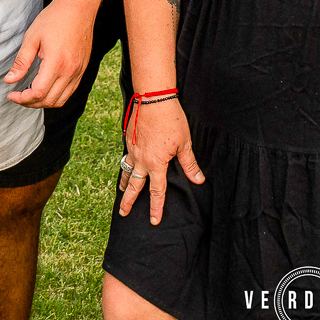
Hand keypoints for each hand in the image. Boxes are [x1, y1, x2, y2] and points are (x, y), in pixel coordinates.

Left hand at [5, 0, 94, 107]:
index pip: (38, 93)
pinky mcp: (82, 69)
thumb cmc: (54, 19)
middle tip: (18, 96)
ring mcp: (78, 71)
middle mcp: (70, 70)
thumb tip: (9, 80)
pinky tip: (45, 88)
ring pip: (61, 100)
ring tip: (30, 94)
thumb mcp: (32, 37)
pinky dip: (56, 96)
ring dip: (44, 102)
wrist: (78, 7)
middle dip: (30, 103)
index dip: (22, 99)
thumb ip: (21, 61)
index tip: (12, 94)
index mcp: (56, 62)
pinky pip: (70, 91)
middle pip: (49, 100)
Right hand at [117, 96, 204, 223]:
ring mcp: (132, 150)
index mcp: (157, 164)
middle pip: (134, 186)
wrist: (153, 98)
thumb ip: (189, 164)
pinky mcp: (128, 139)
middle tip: (123, 213)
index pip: (157, 191)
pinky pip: (126, 157)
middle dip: (128, 201)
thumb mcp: (184, 143)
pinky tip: (126, 165)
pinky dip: (124, 165)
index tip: (153, 220)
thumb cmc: (172, 119)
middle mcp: (141, 160)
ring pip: (126, 171)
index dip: (156, 207)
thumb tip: (198, 180)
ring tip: (121, 193)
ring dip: (123, 184)